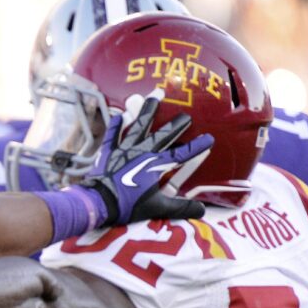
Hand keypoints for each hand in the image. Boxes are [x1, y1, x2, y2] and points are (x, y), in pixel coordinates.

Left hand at [83, 92, 212, 223]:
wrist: (99, 202)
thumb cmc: (128, 205)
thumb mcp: (157, 208)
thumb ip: (180, 208)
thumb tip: (201, 211)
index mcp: (155, 165)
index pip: (181, 154)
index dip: (196, 147)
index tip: (209, 138)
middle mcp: (142, 152)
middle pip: (163, 134)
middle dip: (176, 124)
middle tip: (186, 116)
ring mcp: (124, 149)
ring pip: (138, 125)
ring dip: (147, 111)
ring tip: (155, 96)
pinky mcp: (108, 151)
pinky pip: (113, 134)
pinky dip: (116, 125)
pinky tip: (119, 115)